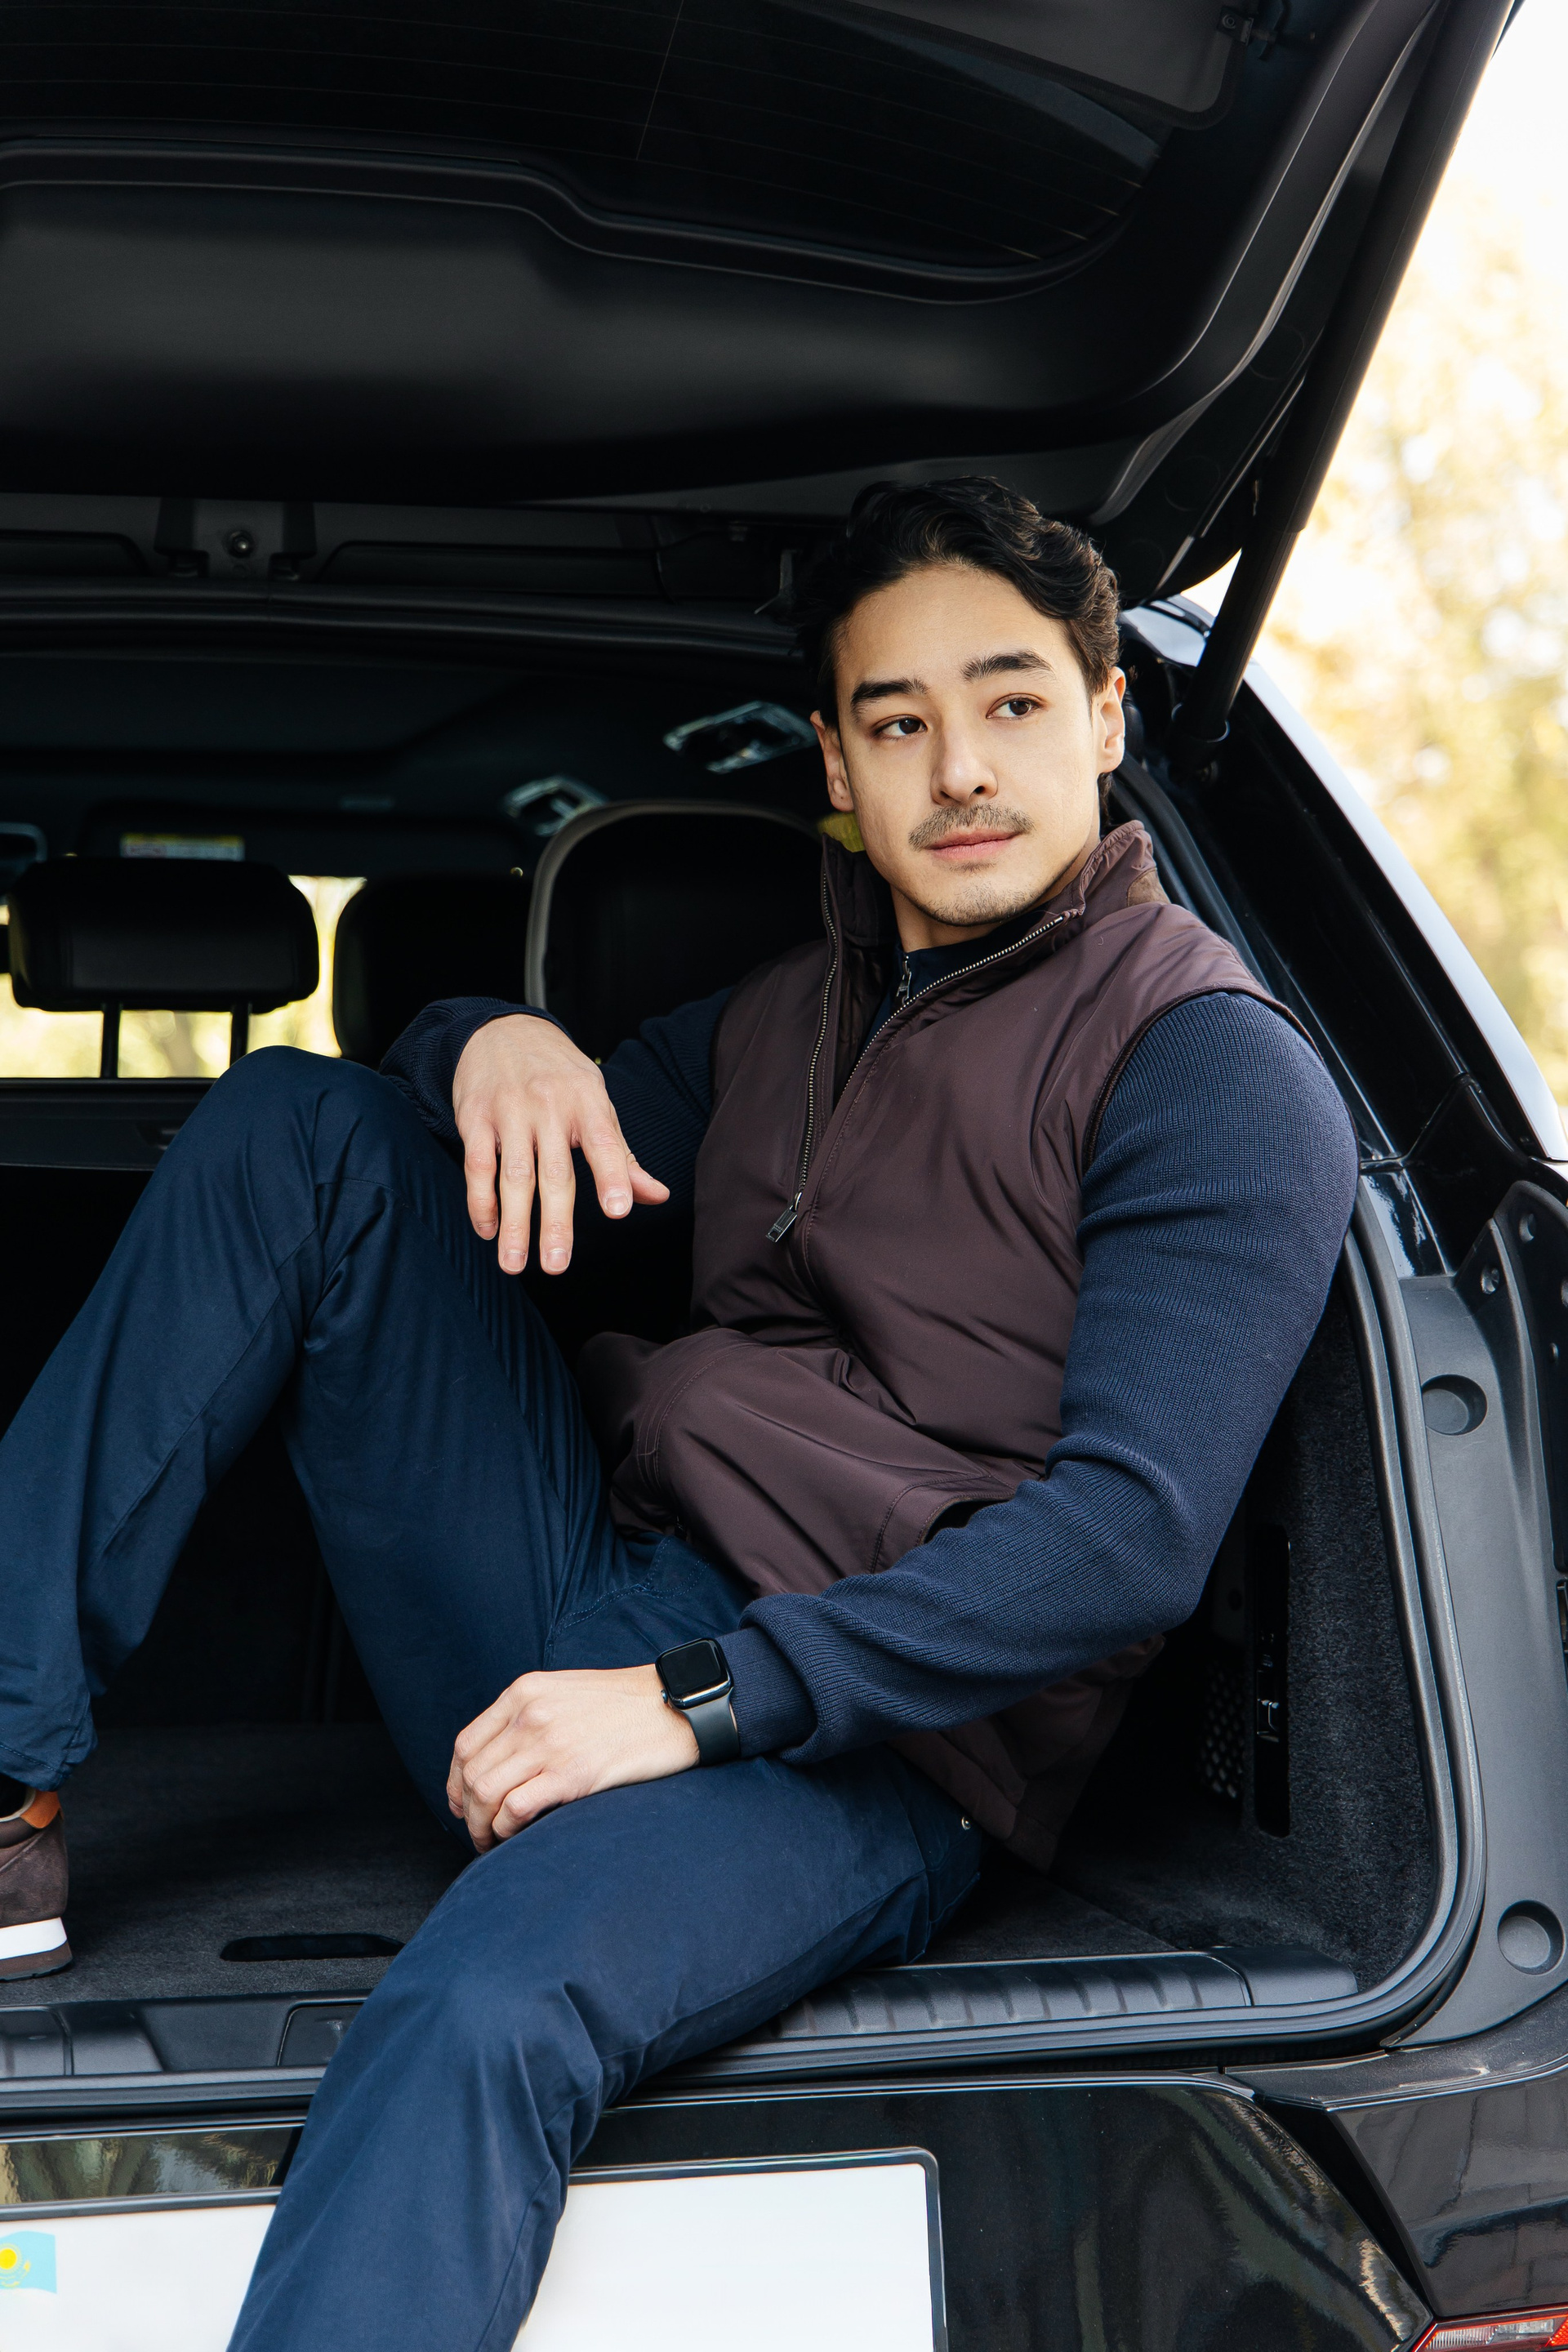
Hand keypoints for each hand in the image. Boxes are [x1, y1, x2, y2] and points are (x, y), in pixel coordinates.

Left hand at [446, 1664, 699, 1849]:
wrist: (676, 1706)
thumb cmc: (628, 1705)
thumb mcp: (567, 1692)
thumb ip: (531, 1715)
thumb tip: (503, 1760)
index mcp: (525, 1691)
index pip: (466, 1743)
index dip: (456, 1782)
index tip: (463, 1804)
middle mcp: (529, 1714)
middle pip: (472, 1772)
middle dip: (468, 1812)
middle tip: (479, 1833)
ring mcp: (549, 1742)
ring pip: (485, 1792)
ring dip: (482, 1827)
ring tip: (493, 1842)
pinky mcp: (572, 1773)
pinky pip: (515, 1808)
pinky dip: (505, 1829)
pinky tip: (515, 1837)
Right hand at [452, 1014, 668, 1273]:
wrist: (502, 1030)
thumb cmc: (559, 1076)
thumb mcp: (596, 1104)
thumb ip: (622, 1156)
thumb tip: (657, 1197)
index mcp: (588, 1101)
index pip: (604, 1142)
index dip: (613, 1177)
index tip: (617, 1211)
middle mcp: (549, 1105)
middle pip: (554, 1171)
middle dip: (556, 1221)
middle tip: (557, 1264)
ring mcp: (510, 1111)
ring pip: (512, 1174)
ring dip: (513, 1223)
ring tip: (514, 1264)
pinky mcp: (475, 1116)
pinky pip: (477, 1164)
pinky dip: (480, 1201)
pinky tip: (487, 1230)